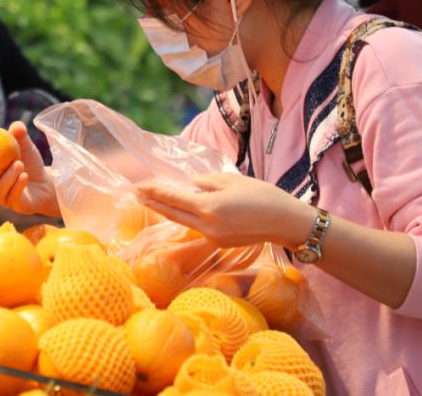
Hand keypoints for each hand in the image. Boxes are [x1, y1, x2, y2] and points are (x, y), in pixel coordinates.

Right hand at [0, 121, 60, 217]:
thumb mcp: (25, 146)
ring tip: (18, 164)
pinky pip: (13, 196)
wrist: (46, 180)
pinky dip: (18, 184)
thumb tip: (15, 126)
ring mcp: (2, 199)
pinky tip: (24, 175)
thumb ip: (19, 136)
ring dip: (6, 178)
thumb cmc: (29, 161)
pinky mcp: (16, 206)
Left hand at [136, 172, 314, 248]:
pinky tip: (179, 209)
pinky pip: (197, 227)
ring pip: (183, 222)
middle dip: (153, 202)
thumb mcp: (231, 181)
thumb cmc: (262, 196)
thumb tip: (190, 186)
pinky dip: (185, 217)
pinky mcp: (220, 242)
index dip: (155, 191)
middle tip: (136, 193)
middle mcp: (207, 226)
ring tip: (151, 200)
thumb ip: (206, 183)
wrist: (285, 222)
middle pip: (172, 213)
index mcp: (209, 208)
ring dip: (167, 210)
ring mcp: (213, 237)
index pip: (174, 198)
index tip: (139, 185)